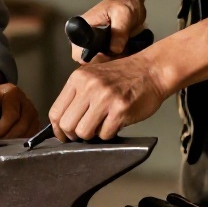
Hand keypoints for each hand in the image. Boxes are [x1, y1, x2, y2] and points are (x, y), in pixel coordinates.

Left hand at [0, 74, 40, 138]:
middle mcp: (15, 94)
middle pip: (13, 114)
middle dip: (3, 130)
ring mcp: (27, 106)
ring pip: (24, 124)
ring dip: (13, 137)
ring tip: (3, 145)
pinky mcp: (35, 119)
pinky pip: (32, 131)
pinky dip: (23, 140)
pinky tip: (13, 144)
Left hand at [48, 52, 168, 141]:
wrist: (151, 70)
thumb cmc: (124, 76)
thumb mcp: (94, 77)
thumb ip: (78, 95)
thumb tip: (64, 122)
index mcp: (78, 78)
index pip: (56, 111)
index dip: (57, 129)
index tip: (63, 135)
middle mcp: (89, 87)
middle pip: (67, 125)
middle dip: (74, 135)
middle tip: (84, 133)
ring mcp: (105, 98)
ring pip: (84, 132)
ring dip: (92, 135)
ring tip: (102, 125)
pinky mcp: (120, 110)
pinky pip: (105, 134)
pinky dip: (109, 133)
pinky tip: (115, 122)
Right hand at [73, 0, 147, 63]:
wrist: (130, 2)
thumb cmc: (122, 5)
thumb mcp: (122, 15)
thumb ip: (119, 33)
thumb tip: (114, 50)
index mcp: (83, 28)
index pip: (77, 53)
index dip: (90, 58)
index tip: (106, 54)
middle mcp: (86, 39)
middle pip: (88, 61)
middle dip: (103, 62)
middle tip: (118, 53)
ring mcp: (96, 45)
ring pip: (98, 64)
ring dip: (111, 62)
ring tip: (123, 51)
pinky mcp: (106, 49)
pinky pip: (107, 62)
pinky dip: (116, 61)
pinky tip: (125, 53)